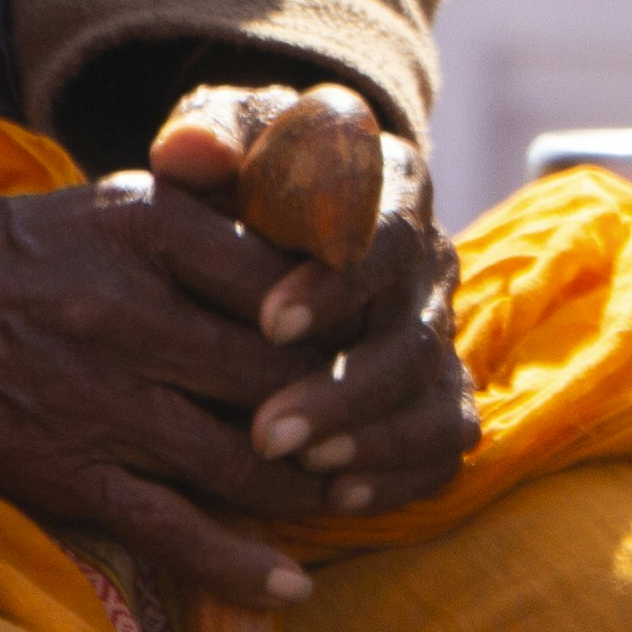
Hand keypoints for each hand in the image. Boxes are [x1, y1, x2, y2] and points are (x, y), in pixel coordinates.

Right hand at [0, 172, 362, 612]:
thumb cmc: (16, 247)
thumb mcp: (117, 197)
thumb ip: (215, 211)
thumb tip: (325, 231)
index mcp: (148, 226)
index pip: (290, 281)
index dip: (350, 320)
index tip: (386, 340)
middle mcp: (128, 310)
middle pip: (280, 376)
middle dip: (346, 412)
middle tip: (387, 431)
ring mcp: (97, 398)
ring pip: (242, 459)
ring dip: (308, 490)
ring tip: (352, 497)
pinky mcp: (65, 471)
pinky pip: (172, 528)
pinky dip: (240, 564)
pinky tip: (291, 585)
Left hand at [144, 82, 474, 505]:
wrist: (273, 216)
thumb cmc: (244, 175)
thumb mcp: (224, 140)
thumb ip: (207, 136)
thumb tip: (188, 151)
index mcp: (392, 181)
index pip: (386, 231)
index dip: (336, 283)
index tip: (268, 323)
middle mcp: (430, 254)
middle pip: (413, 326)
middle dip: (344, 386)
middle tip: (266, 431)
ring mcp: (438, 326)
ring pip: (433, 389)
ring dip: (372, 435)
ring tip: (302, 469)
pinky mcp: (438, 386)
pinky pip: (444, 438)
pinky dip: (400, 471)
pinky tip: (339, 495)